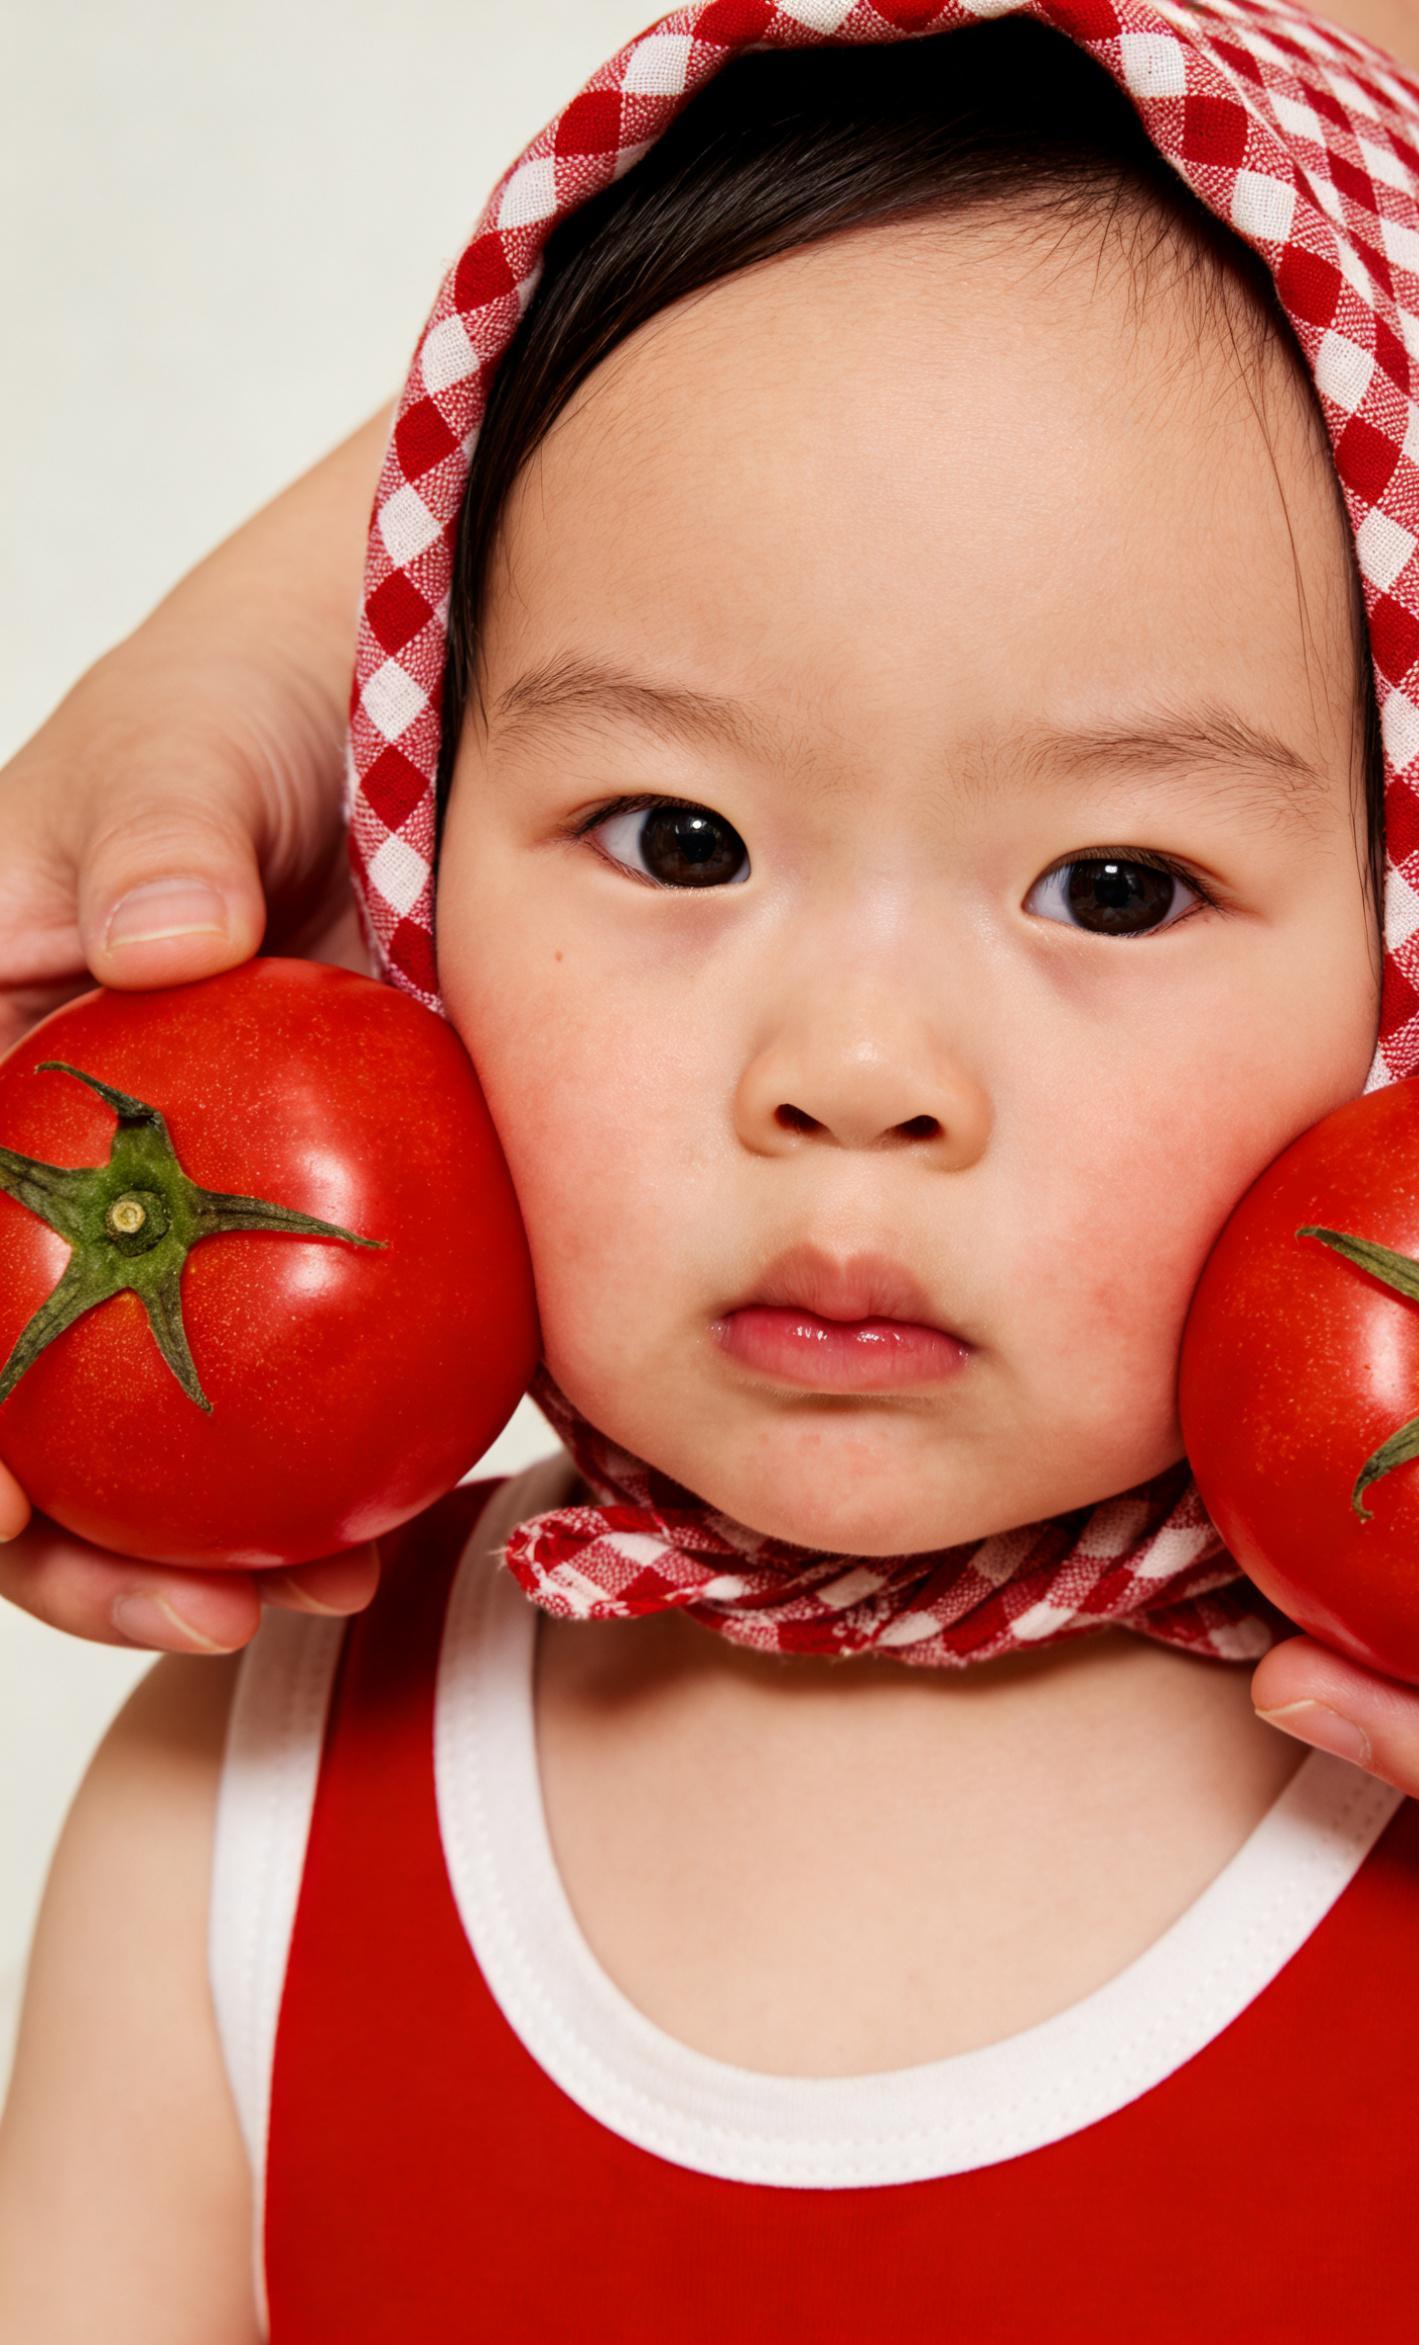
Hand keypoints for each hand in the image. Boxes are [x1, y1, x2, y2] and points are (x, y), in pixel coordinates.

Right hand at [0, 591, 379, 1650]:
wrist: (410, 713)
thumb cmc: (264, 699)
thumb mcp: (195, 728)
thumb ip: (157, 814)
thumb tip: (149, 939)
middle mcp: (61, 1176)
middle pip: (12, 1387)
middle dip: (49, 1531)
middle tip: (156, 1600)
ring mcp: (188, 1230)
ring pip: (143, 1428)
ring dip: (180, 1550)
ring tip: (282, 1602)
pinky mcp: (322, 1255)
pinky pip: (301, 1396)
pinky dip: (318, 1483)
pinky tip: (379, 1542)